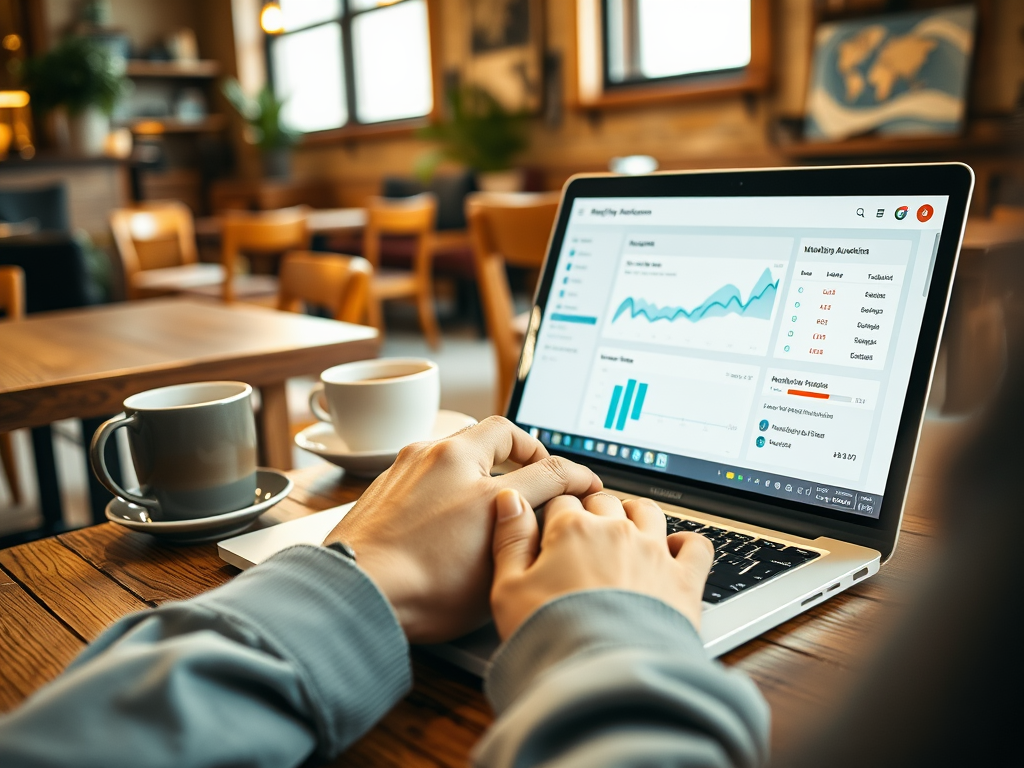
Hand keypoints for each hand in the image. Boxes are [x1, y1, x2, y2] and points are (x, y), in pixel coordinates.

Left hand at [323, 416, 601, 643]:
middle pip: (500, 432)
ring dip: (486, 456)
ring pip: (461, 441)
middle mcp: (443, 459)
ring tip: (498, 484)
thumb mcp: (493, 569)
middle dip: (528, 448)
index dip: (576, 477)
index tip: (587, 484)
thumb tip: (543, 520)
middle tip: (541, 469)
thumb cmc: (420, 590)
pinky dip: (452, 471)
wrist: (356, 593)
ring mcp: (410, 464)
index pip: (546, 468)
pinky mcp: (387, 478)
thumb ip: (526, 535)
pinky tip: (453, 501)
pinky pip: (430, 460)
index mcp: (476, 479)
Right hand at [490, 490, 713, 640]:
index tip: (552, 533)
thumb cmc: (552, 637)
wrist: (604, 679)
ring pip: (648, 512)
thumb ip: (510, 539)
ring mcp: (654, 552)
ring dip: (635, 516)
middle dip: (593, 513)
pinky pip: (696, 544)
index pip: (562, 502)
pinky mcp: (684, 579)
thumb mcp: (508, 590)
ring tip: (625, 533)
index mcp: (572, 530)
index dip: (554, 516)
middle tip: (584, 537)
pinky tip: (674, 552)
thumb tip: (509, 499)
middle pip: (605, 502)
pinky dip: (686, 543)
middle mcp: (616, 532)